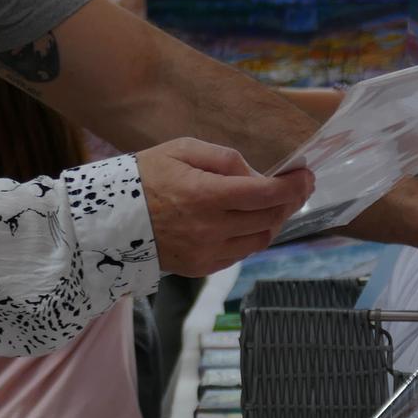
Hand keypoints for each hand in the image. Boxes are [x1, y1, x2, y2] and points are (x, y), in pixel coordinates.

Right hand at [138, 139, 312, 276]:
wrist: (110, 218)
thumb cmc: (147, 176)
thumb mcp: (183, 149)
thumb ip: (225, 159)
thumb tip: (257, 175)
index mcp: (206, 194)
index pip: (266, 194)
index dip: (293, 186)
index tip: (306, 176)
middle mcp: (210, 228)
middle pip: (269, 217)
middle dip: (289, 201)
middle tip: (296, 187)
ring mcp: (207, 252)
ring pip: (260, 239)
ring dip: (273, 221)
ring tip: (273, 204)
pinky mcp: (202, 267)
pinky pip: (241, 254)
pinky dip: (252, 237)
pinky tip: (248, 222)